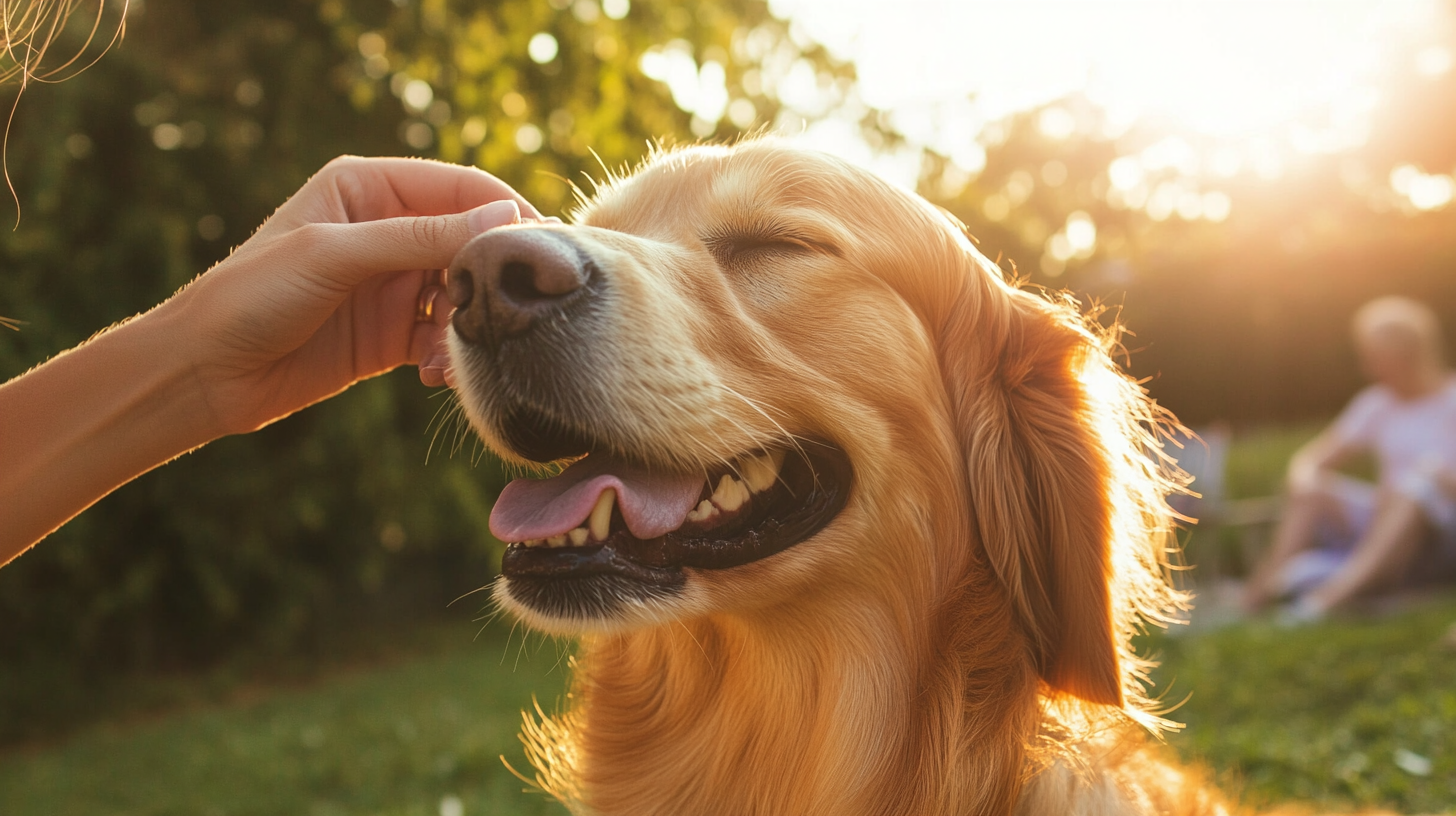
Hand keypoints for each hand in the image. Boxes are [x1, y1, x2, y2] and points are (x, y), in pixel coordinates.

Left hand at [170, 156, 539, 436]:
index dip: (505, 213)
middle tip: (511, 316)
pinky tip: (434, 378)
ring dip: (471, 327)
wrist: (203, 375)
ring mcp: (392, 284)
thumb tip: (505, 218)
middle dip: (491, 281)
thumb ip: (419, 237)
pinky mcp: (392, 334)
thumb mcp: (335, 255)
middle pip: (469, 244)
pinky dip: (450, 358)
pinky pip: (445, 339)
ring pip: (463, 296)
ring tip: (458, 356)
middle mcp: (387, 230)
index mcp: (369, 188)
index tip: (545, 249)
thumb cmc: (251, 296)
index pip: (460, 188)